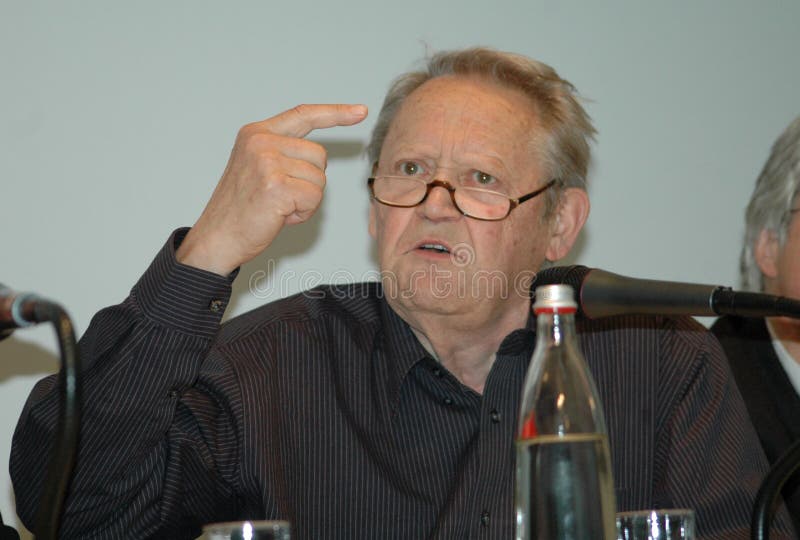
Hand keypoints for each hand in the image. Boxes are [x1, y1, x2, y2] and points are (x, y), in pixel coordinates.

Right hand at [176, 104, 367, 275]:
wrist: (216, 238)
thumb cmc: (240, 209)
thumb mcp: (257, 168)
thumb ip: (283, 154)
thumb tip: (318, 157)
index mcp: (256, 133)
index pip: (303, 115)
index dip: (335, 113)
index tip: (360, 111)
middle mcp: (261, 141)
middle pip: (319, 156)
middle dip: (310, 182)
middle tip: (280, 197)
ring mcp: (267, 161)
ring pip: (319, 179)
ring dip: (306, 200)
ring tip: (277, 207)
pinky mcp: (276, 185)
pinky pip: (314, 197)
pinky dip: (304, 212)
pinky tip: (280, 216)